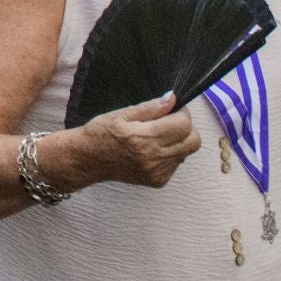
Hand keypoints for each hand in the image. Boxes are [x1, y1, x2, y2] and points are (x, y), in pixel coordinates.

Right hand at [76, 93, 200, 188]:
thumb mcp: (121, 114)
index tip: (171, 109)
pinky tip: (151, 150)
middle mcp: (153, 158)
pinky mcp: (158, 181)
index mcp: (144, 138)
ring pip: (186, 152)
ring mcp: (157, 172)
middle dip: (186, 128)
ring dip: (177, 141)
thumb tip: (172, 98)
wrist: (87, 160)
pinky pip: (176, 163)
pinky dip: (169, 154)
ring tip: (155, 136)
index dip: (181, 113)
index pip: (183, 125)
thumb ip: (150, 108)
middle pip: (193, 141)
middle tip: (168, 121)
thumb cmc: (101, 133)